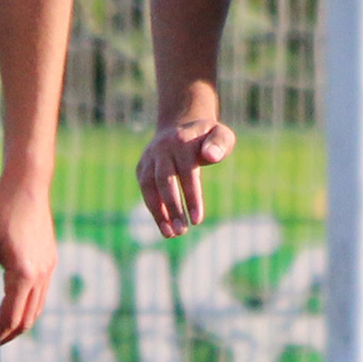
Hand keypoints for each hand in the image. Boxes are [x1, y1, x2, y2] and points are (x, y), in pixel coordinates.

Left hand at [0, 175, 56, 343]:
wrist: (28, 182)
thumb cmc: (1, 208)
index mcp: (24, 273)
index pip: (11, 317)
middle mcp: (41, 273)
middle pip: (28, 318)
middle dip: (10, 334)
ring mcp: (49, 266)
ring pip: (37, 307)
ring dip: (20, 320)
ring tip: (1, 328)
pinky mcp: (50, 258)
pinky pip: (40, 291)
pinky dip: (27, 304)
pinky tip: (11, 302)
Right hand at [137, 115, 234, 237]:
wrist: (181, 127)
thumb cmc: (208, 138)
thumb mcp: (220, 135)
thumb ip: (220, 143)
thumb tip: (211, 156)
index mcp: (182, 141)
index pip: (187, 172)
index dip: (192, 197)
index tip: (197, 220)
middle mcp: (162, 149)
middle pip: (164, 181)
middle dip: (173, 207)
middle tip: (182, 231)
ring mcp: (149, 158)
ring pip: (149, 187)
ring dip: (158, 212)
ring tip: (170, 234)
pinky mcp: (142, 167)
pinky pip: (145, 190)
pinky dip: (153, 208)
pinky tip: (164, 226)